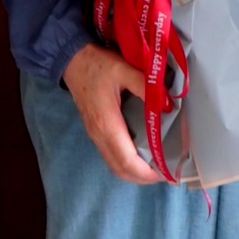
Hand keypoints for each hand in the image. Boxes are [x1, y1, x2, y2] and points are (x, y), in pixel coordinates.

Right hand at [63, 43, 166, 185]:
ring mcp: (95, 136)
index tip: (165, 173)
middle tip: (165, 172)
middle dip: (143, 178)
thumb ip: (145, 86)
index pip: (127, 161)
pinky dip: (126, 164)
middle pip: (120, 170)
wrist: (71, 60)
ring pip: (114, 166)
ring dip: (134, 173)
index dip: (146, 173)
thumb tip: (167, 104)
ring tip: (155, 167)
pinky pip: (110, 157)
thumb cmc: (97, 65)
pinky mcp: (94, 132)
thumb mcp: (123, 69)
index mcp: (108, 124)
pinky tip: (140, 156)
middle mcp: (100, 135)